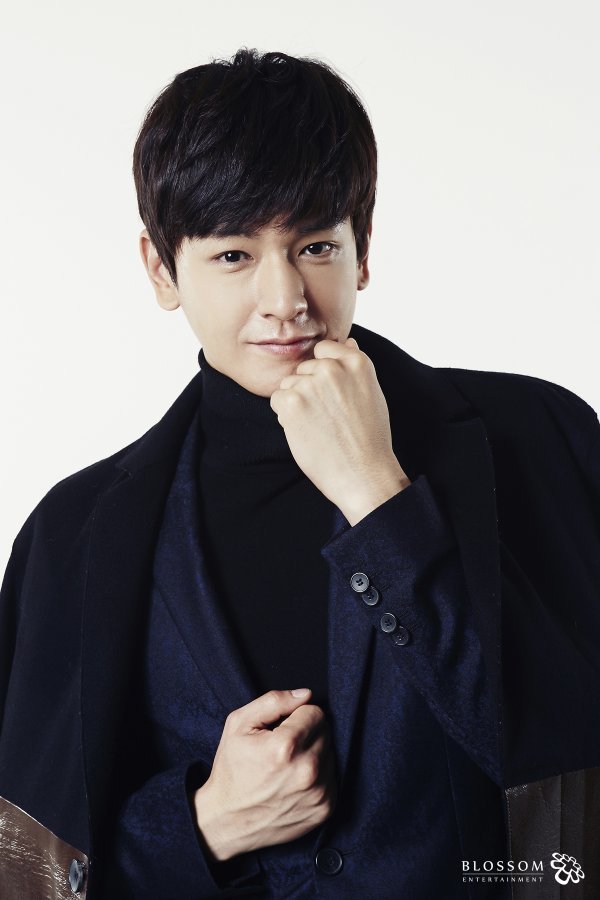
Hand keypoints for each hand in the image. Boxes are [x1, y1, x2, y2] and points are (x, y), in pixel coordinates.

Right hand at [193, 689, 335, 860]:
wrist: (226, 822)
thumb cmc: (231, 770)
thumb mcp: (239, 724)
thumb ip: (274, 701)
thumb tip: (305, 694)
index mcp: (286, 746)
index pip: (315, 712)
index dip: (297, 716)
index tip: (281, 729)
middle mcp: (308, 771)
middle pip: (326, 731)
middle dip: (307, 733)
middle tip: (283, 748)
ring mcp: (319, 793)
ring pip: (331, 753)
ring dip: (314, 754)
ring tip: (288, 766)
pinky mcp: (325, 809)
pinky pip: (333, 777)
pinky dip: (318, 775)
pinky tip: (295, 781)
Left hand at [270, 337, 410, 524]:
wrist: (363, 474)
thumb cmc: (370, 438)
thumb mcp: (372, 393)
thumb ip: (355, 366)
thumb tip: (347, 341)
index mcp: (356, 361)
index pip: (324, 350)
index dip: (324, 373)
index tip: (333, 396)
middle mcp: (333, 368)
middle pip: (304, 368)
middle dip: (309, 389)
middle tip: (328, 417)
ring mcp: (311, 384)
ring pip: (289, 384)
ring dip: (296, 403)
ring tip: (319, 426)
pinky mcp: (291, 402)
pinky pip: (277, 400)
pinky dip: (285, 416)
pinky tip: (306, 431)